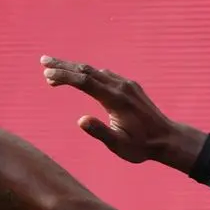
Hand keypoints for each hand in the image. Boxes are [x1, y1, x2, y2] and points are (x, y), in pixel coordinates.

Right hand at [41, 57, 206, 170]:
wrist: (167, 139)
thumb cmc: (141, 146)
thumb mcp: (119, 146)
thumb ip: (100, 132)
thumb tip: (81, 120)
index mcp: (116, 100)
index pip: (85, 82)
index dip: (65, 76)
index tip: (47, 74)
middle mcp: (121, 87)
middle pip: (87, 70)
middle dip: (63, 65)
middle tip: (43, 62)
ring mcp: (126, 84)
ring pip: (95, 71)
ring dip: (74, 69)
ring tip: (53, 72)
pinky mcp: (130, 86)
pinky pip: (104, 74)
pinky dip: (88, 73)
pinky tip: (79, 77)